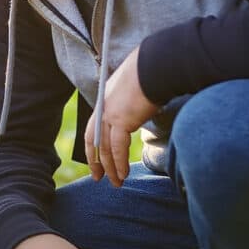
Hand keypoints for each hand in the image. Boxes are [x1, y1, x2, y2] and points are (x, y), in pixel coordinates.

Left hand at [85, 47, 159, 187]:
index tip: (95, 161)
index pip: (93, 128)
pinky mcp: (121, 121)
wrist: (155, 65)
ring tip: (116, 182)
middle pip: (95, 141)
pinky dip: (119, 163)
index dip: (93, 147)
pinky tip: (123, 175)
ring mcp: (110, 114)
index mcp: (104, 99)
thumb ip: (131, 100)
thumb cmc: (151, 71)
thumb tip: (140, 107)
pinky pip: (117, 148)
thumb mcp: (135, 85)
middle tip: (99, 177)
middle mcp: (103, 108)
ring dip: (110, 168)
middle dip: (96, 162)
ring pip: (105, 149)